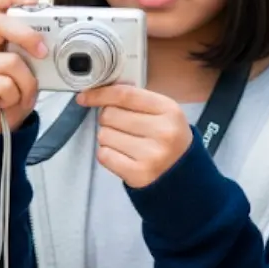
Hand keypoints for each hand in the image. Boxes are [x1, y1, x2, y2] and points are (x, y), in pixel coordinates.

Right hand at [0, 0, 46, 134]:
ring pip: (11, 62)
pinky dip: (15, 98)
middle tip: (44, 52)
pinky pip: (4, 84)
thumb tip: (52, 43)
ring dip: (26, 84)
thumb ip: (34, 53)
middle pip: (1, 24)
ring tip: (19, 96)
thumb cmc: (12, 98)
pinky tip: (5, 104)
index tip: (34, 0)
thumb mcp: (29, 70)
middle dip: (28, 36)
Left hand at [77, 84, 191, 188]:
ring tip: (126, 143)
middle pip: (110, 114)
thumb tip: (100, 92)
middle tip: (123, 127)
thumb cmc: (168, 139)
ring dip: (108, 138)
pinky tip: (123, 155)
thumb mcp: (163, 113)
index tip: (85, 96)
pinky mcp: (138, 173)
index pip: (125, 95)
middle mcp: (162, 131)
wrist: (183, 175)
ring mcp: (151, 154)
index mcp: (169, 110)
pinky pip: (104, 155)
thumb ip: (136, 100)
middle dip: (108, 119)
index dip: (100, 94)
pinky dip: (108, 154)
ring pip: (104, 135)